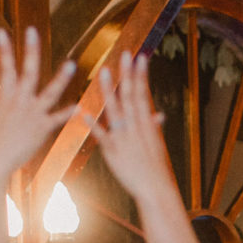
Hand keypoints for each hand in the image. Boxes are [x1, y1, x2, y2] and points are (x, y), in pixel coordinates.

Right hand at [0, 29, 74, 182]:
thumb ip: (8, 101)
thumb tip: (8, 91)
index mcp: (7, 97)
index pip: (5, 68)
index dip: (4, 49)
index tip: (1, 30)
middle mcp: (19, 102)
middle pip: (27, 72)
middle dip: (30, 51)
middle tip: (33, 30)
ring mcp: (31, 114)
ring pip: (48, 92)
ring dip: (61, 78)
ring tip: (71, 64)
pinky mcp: (41, 128)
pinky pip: (57, 118)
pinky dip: (68, 113)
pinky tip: (79, 108)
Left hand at [88, 52, 180, 210]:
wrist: (155, 188)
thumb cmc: (156, 168)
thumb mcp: (156, 144)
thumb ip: (153, 127)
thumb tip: (160, 114)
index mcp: (146, 124)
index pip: (143, 94)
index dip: (140, 75)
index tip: (139, 57)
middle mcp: (136, 127)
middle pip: (130, 96)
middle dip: (127, 74)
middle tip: (124, 54)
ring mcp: (124, 138)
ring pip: (115, 110)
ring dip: (108, 90)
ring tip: (103, 72)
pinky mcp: (113, 151)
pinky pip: (101, 135)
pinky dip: (92, 124)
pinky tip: (82, 112)